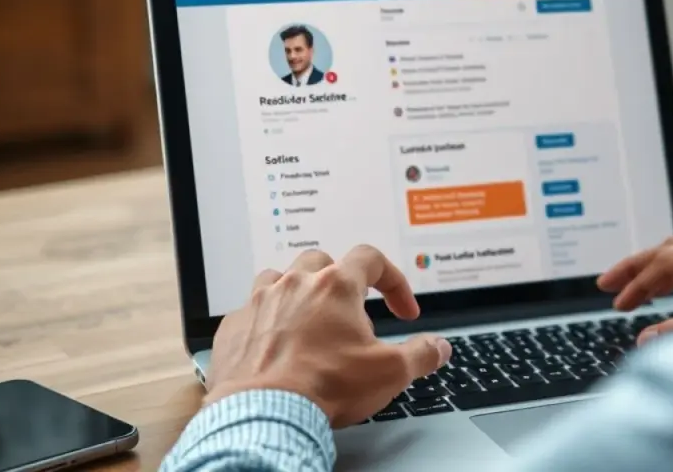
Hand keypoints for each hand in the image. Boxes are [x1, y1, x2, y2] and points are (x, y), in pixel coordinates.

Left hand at [202, 246, 451, 427]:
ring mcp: (260, 301)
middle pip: (322, 261)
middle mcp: (296, 284)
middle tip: (351, 312)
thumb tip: (438, 348)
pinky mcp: (235, 326)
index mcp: (336, 286)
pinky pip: (251, 310)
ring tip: (309, 319)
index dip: (393, 281)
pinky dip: (266, 321)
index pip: (372, 259)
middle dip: (341, 281)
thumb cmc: (325, 386)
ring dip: (297, 292)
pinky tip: (275, 344)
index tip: (402, 310)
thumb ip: (421, 355)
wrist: (264, 413)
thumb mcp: (390, 373)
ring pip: (280, 277)